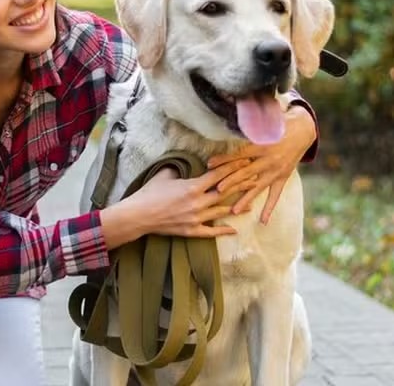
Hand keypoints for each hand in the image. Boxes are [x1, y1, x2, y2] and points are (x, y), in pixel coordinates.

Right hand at [128, 159, 254, 237]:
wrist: (138, 216)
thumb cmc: (149, 193)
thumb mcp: (164, 175)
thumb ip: (178, 169)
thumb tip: (185, 163)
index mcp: (193, 187)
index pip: (218, 175)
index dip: (233, 167)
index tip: (245, 161)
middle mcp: (198, 203)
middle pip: (225, 193)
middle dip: (242, 185)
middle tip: (255, 178)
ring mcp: (196, 218)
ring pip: (222, 212)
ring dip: (237, 207)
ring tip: (250, 203)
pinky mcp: (191, 231)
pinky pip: (211, 232)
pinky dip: (223, 231)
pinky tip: (234, 230)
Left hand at [207, 105, 316, 223]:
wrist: (303, 130)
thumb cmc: (277, 126)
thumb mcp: (263, 125)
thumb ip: (245, 128)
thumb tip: (224, 121)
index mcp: (261, 145)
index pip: (239, 154)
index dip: (224, 159)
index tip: (209, 164)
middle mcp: (268, 159)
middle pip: (246, 173)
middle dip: (231, 182)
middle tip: (216, 191)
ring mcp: (276, 171)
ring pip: (258, 187)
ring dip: (246, 199)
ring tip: (234, 211)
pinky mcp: (282, 178)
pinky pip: (275, 195)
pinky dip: (270, 208)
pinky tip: (263, 221)